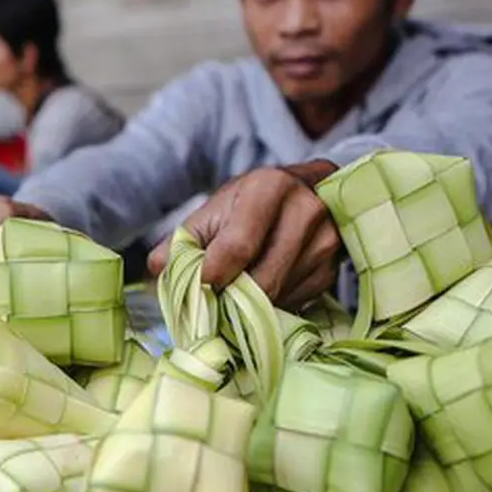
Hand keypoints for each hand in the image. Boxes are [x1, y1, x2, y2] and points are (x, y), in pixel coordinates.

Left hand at [147, 162, 341, 310]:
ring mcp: (326, 240)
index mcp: (269, 187)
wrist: (305, 191)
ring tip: (239, 290)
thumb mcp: (214, 210)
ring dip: (252, 304)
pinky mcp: (333, 267)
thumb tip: (158, 269)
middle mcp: (306, 210)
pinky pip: (297, 302)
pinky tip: (265, 286)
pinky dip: (275, 303)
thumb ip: (183, 239)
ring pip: (279, 296)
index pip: (238, 246)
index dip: (213, 275)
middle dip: (232, 297)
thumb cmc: (249, 202)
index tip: (200, 286)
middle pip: (261, 279)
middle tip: (214, 300)